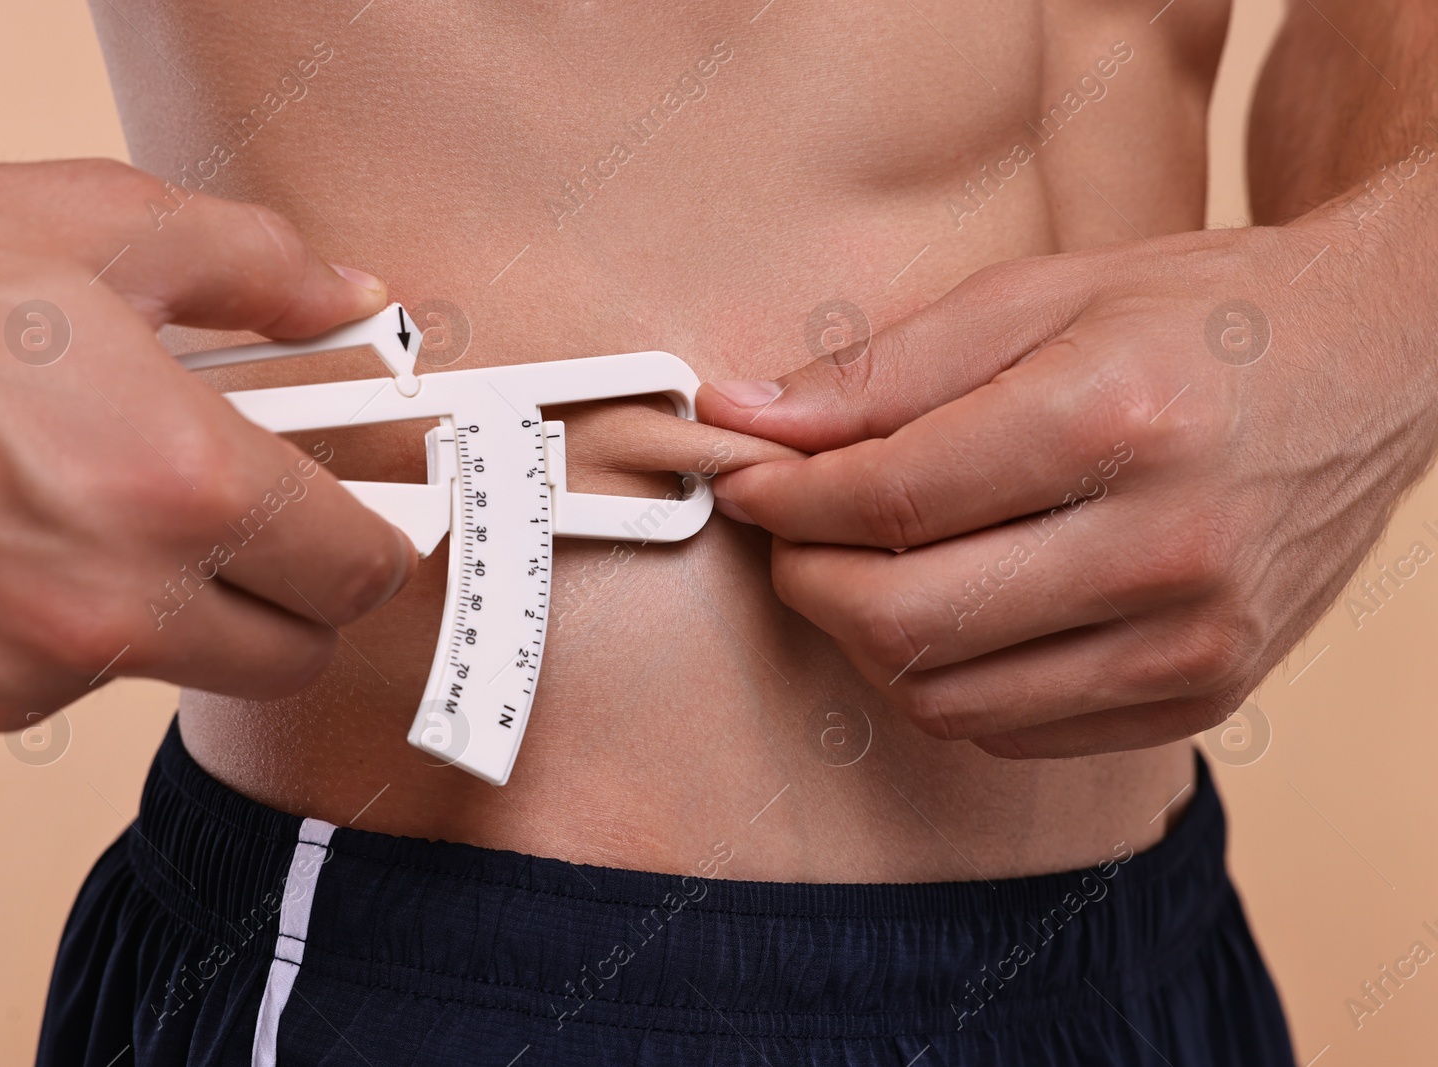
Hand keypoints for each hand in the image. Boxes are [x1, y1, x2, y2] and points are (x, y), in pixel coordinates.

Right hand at [0, 160, 415, 775]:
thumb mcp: (97, 225)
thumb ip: (259, 269)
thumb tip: (353, 300)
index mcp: (183, 485)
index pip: (361, 574)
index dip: (374, 542)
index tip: (365, 526)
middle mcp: (112, 607)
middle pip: (285, 658)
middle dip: (284, 597)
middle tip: (243, 528)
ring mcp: (15, 681)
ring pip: (148, 676)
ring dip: (139, 612)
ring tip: (63, 504)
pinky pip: (16, 708)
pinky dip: (12, 651)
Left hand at [698, 218, 1437, 757]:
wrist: (1381, 363)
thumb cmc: (1200, 316)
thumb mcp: (1038, 298)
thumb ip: (880, 371)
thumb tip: (742, 419)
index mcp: (1115, 422)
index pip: (890, 501)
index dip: (785, 499)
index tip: (746, 478)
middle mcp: (1164, 549)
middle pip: (906, 619)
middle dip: (808, 577)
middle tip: (791, 528)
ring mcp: (1194, 641)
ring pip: (947, 697)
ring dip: (866, 639)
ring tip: (863, 566)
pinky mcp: (1205, 695)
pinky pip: (1015, 731)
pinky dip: (948, 681)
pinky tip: (948, 610)